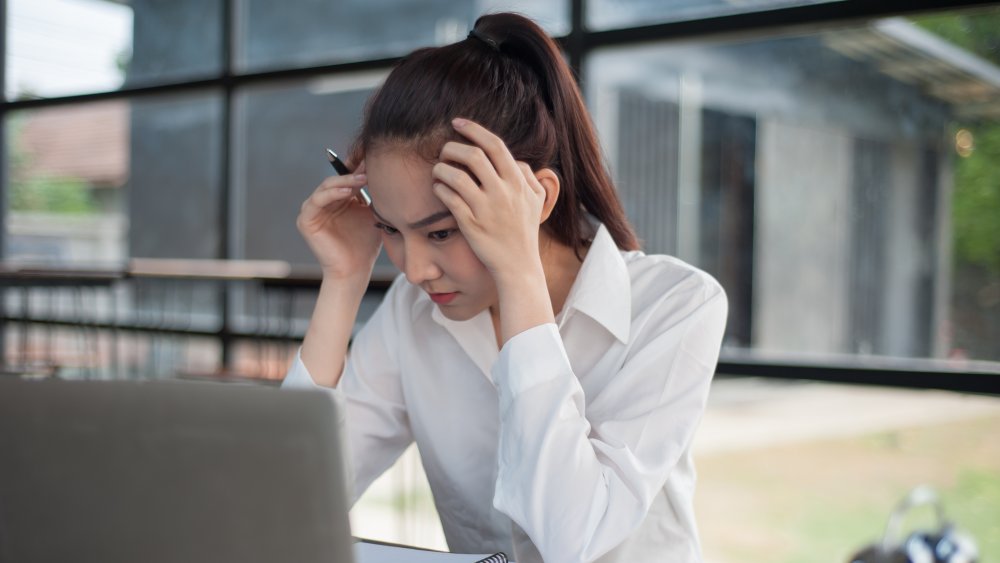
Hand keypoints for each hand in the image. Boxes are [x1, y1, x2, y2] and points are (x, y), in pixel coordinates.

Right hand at [296, 162, 380, 279]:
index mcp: (336, 200)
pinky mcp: (305, 221)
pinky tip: (348, 192)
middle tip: (369, 168)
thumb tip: (380, 170)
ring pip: (326, 187)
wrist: (356, 269)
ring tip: (361, 179)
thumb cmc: (366, 244)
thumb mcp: (371, 213)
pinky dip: (331, 194)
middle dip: (352, 173)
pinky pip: (317, 201)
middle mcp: (323, 203)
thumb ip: (371, 194)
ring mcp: (312, 211)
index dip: (358, 170)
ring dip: (344, 181)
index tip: (374, 162)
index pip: (344, 178)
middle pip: (335, 180)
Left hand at [431, 118, 547, 282]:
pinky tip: (438, 188)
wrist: (518, 266)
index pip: (495, 145)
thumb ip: (529, 177)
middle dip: (454, 147)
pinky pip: (449, 198)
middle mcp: (503, 193)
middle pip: (474, 155)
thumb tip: (515, 161)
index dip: (474, 129)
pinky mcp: (471, 224)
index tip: (457, 123)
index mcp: (518, 183)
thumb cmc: (525, 232)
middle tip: (444, 150)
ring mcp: (486, 209)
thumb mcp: (537, 202)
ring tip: (438, 170)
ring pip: (457, 176)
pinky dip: (439, 188)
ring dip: (441, 168)